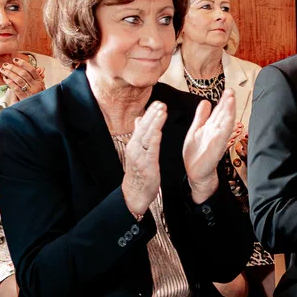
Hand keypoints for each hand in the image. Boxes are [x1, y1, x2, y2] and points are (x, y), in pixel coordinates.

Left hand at [0, 55, 44, 102]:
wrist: (35, 111)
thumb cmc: (36, 98)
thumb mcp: (40, 87)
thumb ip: (38, 78)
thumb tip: (41, 68)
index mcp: (40, 82)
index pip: (32, 70)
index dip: (23, 63)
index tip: (15, 60)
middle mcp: (36, 87)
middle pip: (24, 74)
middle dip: (13, 68)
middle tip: (5, 65)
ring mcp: (31, 93)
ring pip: (19, 80)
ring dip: (9, 74)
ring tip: (3, 70)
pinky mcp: (25, 99)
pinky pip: (16, 88)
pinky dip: (10, 83)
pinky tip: (5, 79)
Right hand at [120, 101, 166, 218]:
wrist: (135, 193)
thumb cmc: (139, 172)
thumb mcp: (138, 151)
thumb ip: (139, 135)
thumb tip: (139, 119)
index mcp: (135, 144)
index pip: (143, 125)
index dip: (150, 114)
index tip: (158, 103)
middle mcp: (135, 147)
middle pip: (144, 128)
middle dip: (152, 114)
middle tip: (161, 103)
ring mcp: (139, 156)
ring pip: (147, 136)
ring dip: (154, 123)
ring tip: (162, 111)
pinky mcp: (146, 165)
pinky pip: (150, 150)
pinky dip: (154, 140)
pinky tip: (159, 131)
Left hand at [182, 89, 237, 201]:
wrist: (195, 174)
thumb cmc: (196, 154)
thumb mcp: (195, 130)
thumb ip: (201, 117)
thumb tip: (206, 101)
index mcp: (211, 127)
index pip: (219, 111)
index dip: (223, 101)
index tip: (228, 91)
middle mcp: (216, 133)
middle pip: (224, 115)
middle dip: (228, 103)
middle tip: (231, 91)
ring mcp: (217, 141)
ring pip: (225, 124)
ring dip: (229, 112)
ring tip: (231, 100)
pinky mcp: (215, 150)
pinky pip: (221, 137)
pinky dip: (224, 128)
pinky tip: (227, 120)